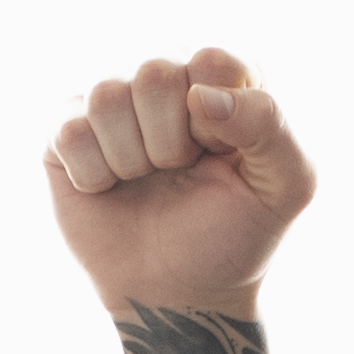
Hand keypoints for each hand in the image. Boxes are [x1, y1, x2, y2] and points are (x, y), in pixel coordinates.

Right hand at [46, 49, 313, 317]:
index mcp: (221, 77)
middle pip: (154, 71)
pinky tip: (109, 188)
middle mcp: (164, 77)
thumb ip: (270, 125)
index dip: (214, 120)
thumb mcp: (287, 186)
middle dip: (170, 142)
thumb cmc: (234, 234)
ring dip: (132, 159)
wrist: (178, 292)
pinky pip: (69, 131)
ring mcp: (112, 101)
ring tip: (146, 179)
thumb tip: (200, 96)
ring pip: (106, 96)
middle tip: (179, 171)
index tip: (221, 155)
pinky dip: (95, 175)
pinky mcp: (66, 132)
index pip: (211, 60)